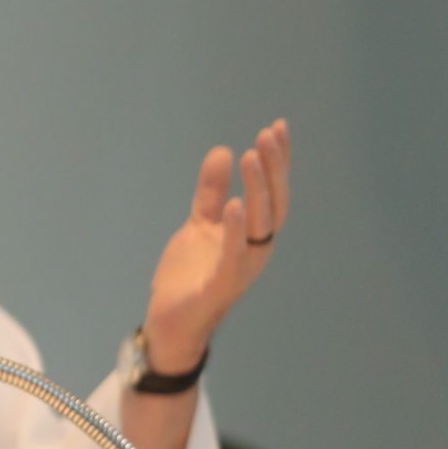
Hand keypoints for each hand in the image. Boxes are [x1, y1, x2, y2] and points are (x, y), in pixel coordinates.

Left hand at [142, 119, 290, 370]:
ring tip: (251, 156)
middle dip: (273, 168)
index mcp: (253, 234)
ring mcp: (241, 268)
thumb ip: (212, 192)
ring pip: (259, 224)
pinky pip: (234, 255)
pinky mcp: (220, 285)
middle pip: (273, 203)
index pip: (272, 192)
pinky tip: (235, 205)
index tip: (277, 127)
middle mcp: (255, 249)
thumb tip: (224, 150)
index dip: (278, 161)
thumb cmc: (191, 274)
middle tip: (267, 134)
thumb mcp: (200, 223)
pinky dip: (236, 230)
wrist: (170, 321)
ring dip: (258, 189)